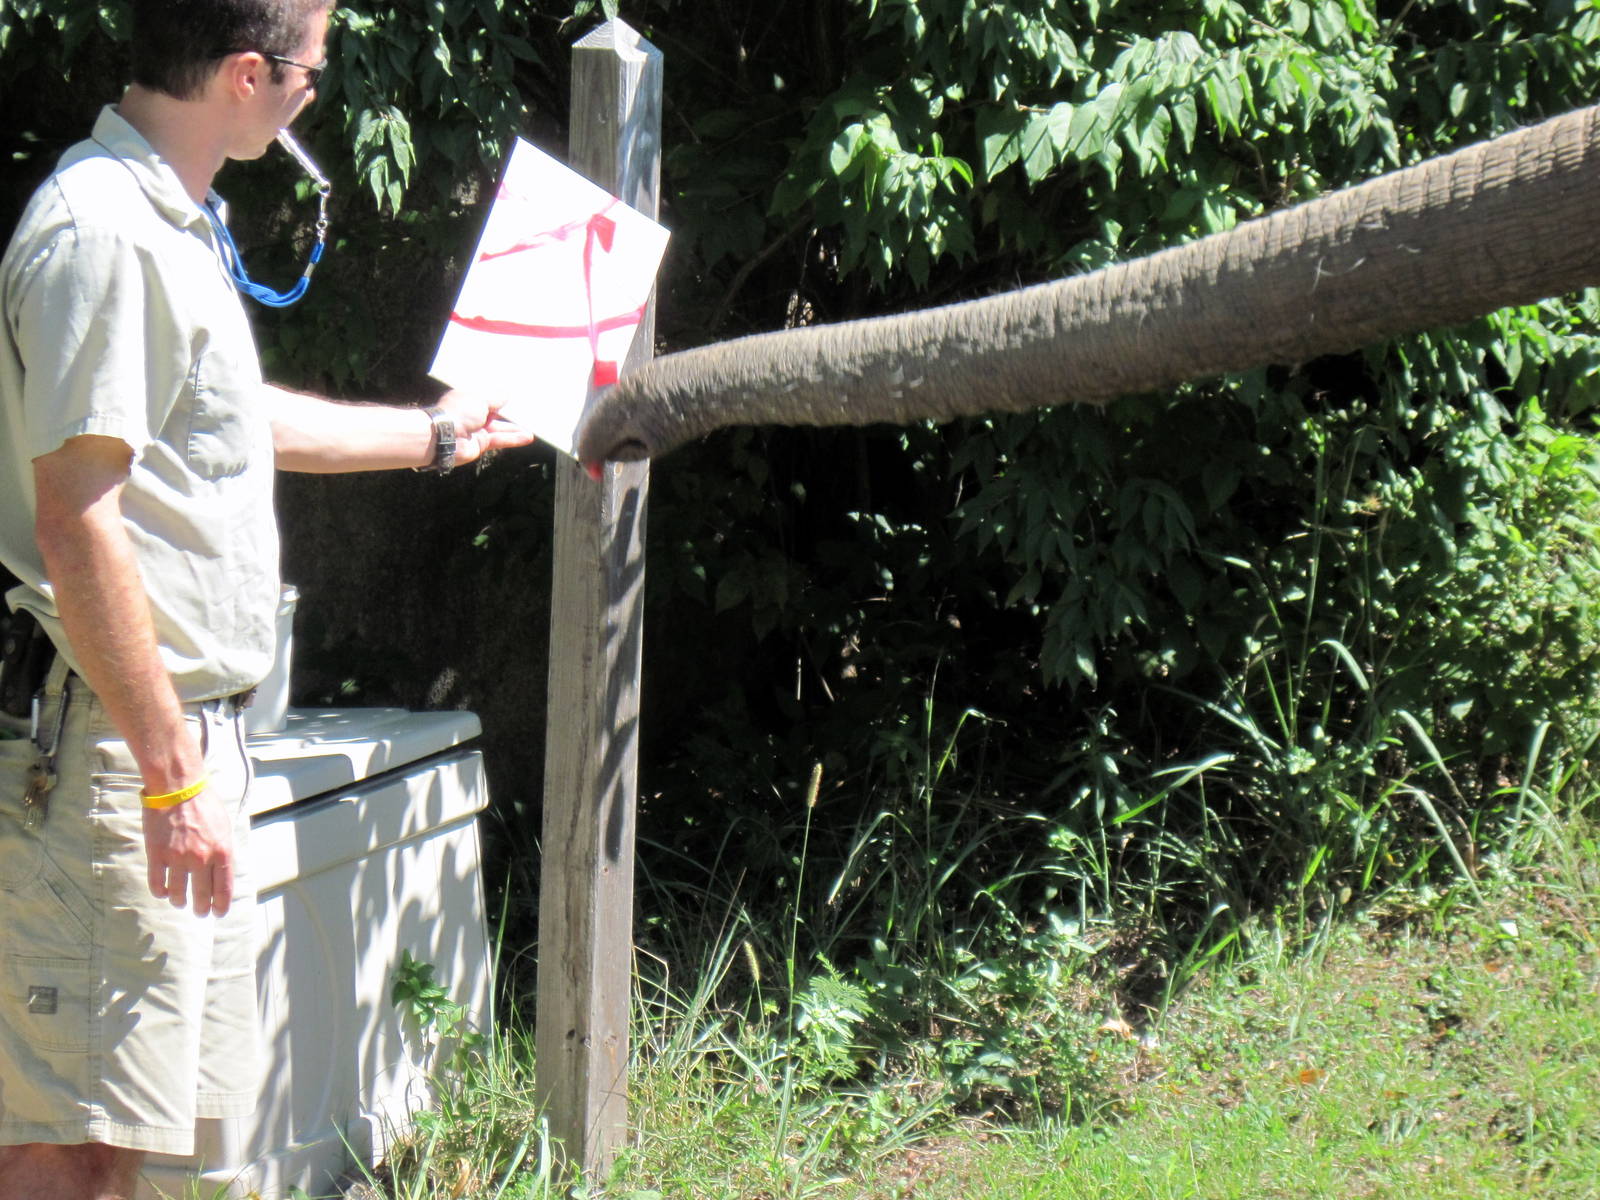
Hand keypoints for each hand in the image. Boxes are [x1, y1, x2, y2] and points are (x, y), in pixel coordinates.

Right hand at [142, 790, 233, 917]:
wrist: (178, 788)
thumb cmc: (204, 805)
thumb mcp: (224, 828)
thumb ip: (223, 851)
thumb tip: (223, 872)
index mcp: (222, 851)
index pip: (223, 888)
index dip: (221, 905)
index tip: (218, 912)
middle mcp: (201, 858)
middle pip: (201, 895)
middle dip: (201, 908)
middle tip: (199, 912)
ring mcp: (178, 858)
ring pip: (178, 893)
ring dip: (180, 902)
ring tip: (181, 902)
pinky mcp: (157, 854)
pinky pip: (157, 883)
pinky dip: (160, 892)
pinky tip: (163, 893)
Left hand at [435, 389, 537, 466]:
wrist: (443, 437)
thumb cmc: (458, 412)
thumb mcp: (481, 399)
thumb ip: (496, 399)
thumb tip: (506, 395)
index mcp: (468, 399)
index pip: (486, 397)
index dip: (499, 397)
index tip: (514, 397)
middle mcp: (472, 414)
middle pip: (495, 414)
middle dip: (509, 414)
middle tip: (527, 414)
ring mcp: (476, 430)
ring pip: (499, 428)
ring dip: (515, 430)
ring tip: (531, 431)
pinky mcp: (481, 444)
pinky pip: (500, 440)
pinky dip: (513, 439)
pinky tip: (527, 438)